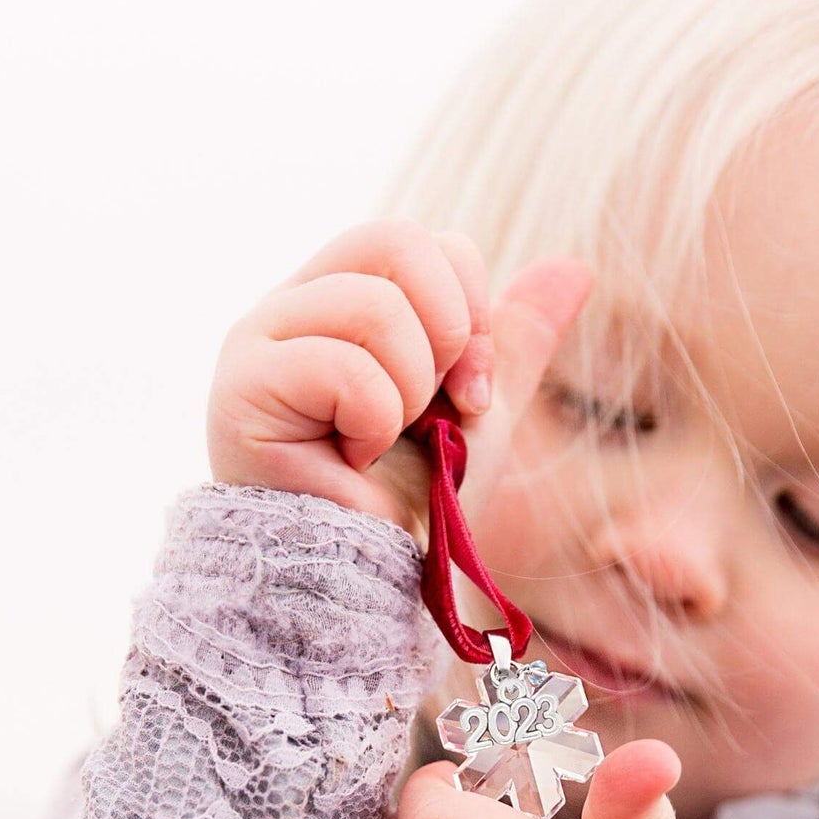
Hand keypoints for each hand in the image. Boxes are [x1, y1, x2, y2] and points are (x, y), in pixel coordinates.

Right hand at [206, 216, 594, 532]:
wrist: (376, 580)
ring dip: (411, 391)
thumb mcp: (483, 410)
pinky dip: (376, 423)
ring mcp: (258, 341)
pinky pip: (344, 367)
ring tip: (384, 440)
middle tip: (435, 410)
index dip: (470, 307)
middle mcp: (293, 307)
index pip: (420, 240)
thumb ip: (516, 338)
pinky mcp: (241, 388)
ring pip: (374, 305)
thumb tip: (578, 266)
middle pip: (394, 238)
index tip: (474, 392)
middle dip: (447, 335)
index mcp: (342, 300)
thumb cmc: (416, 504)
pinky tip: (352, 462)